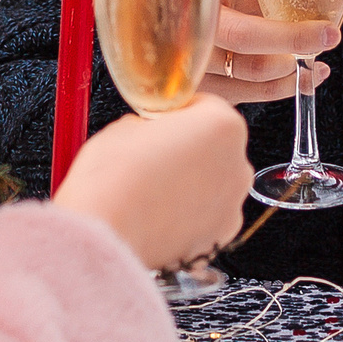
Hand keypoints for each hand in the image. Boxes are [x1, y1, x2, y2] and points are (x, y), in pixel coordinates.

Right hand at [54, 94, 254, 268]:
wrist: (105, 235)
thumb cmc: (114, 181)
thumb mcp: (125, 126)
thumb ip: (150, 123)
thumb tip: (150, 131)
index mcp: (221, 125)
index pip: (206, 105)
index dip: (177, 113)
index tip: (160, 122)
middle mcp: (237, 164)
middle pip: (215, 146)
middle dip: (188, 148)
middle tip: (151, 157)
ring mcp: (232, 204)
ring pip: (212, 182)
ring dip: (189, 182)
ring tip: (150, 190)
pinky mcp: (221, 235)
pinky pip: (207, 214)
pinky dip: (188, 213)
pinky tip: (157, 213)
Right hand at [202, 0, 338, 105]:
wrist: (169, 29)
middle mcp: (190, 17)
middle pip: (244, 35)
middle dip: (294, 37)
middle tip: (328, 33)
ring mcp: (190, 57)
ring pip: (250, 69)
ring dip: (294, 67)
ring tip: (318, 59)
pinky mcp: (199, 86)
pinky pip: (248, 92)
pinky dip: (283, 87)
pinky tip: (304, 77)